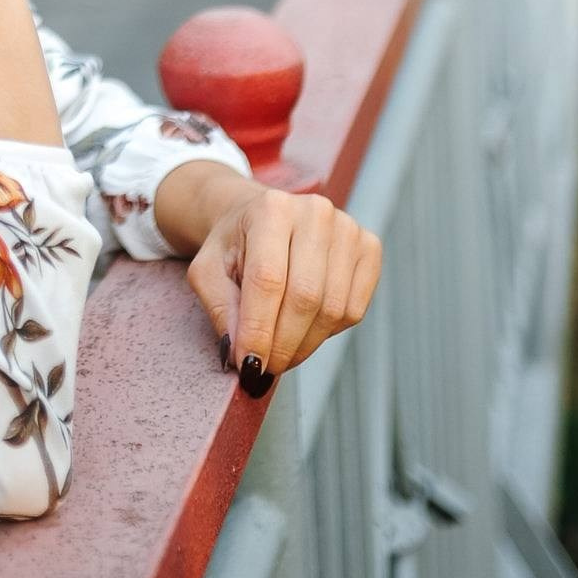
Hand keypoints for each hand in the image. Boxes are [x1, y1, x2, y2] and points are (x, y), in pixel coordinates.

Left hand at [174, 173, 381, 393]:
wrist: (261, 218)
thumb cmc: (234, 246)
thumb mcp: (208, 271)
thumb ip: (220, 309)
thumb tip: (241, 354)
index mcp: (272, 208)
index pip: (268, 279)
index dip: (259, 329)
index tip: (249, 366)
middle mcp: (315, 213)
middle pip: (305, 297)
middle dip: (283, 344)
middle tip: (264, 368)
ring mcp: (347, 229)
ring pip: (332, 309)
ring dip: (304, 345)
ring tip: (281, 351)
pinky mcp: (369, 248)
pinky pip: (354, 310)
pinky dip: (328, 332)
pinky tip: (305, 328)